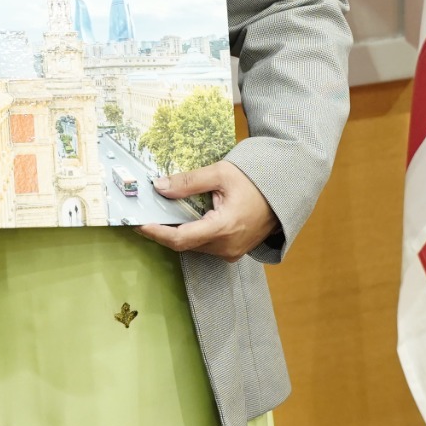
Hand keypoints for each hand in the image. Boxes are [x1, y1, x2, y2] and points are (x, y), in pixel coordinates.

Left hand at [138, 158, 277, 259]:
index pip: (180, 238)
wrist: (286, 192)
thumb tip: (160, 186)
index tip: (139, 224)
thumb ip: (188, 182)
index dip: (156, 232)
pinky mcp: (233, 251)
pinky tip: (183, 219)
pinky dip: (192, 233)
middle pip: (184, 244)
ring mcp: (231, 252)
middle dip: (163, 231)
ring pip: (194, 245)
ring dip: (177, 231)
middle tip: (145, 215)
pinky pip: (206, 245)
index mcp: (224, 228)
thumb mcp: (221, 174)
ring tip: (161, 214)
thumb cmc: (257, 181)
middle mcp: (227, 246)